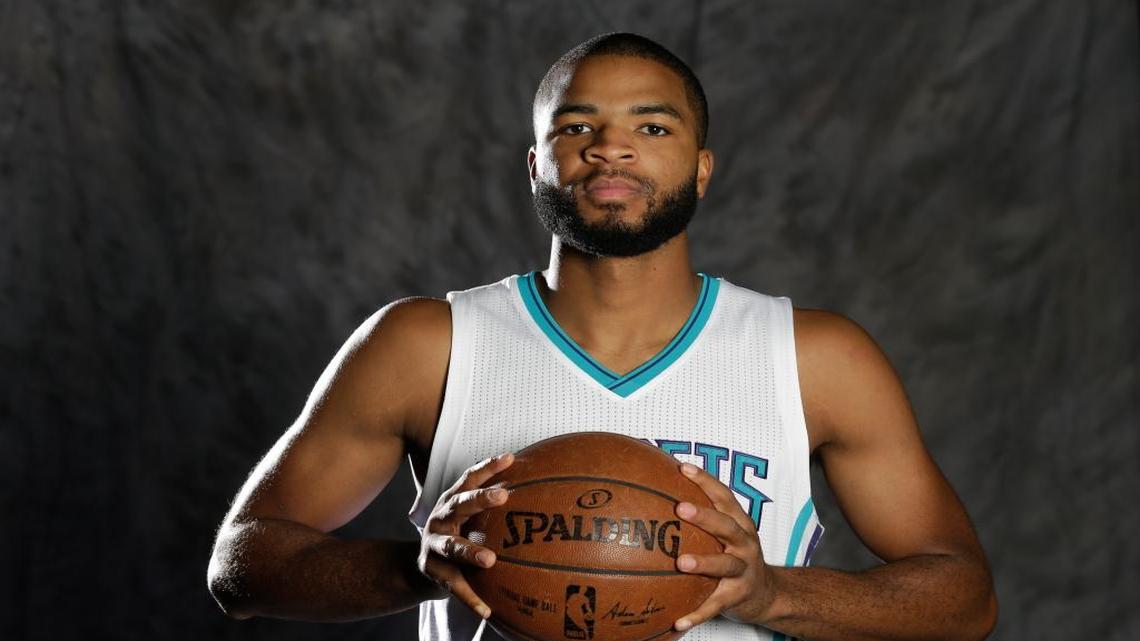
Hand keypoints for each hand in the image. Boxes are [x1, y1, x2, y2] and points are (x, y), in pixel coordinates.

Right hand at [417, 452, 512, 618]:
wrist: (417, 567)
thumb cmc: (456, 535)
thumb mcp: (468, 517)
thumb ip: (490, 505)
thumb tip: (538, 488)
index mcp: (451, 501)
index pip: (469, 479)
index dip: (487, 467)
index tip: (509, 458)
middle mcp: (440, 519)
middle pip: (458, 505)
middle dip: (479, 499)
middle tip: (503, 496)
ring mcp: (433, 545)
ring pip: (452, 547)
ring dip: (470, 552)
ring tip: (490, 559)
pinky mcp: (431, 571)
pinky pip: (454, 586)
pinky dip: (470, 598)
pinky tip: (487, 610)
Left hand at [672, 462, 776, 631]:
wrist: (768, 593)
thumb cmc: (736, 555)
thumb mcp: (727, 532)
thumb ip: (703, 515)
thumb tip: (658, 493)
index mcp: (739, 524)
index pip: (724, 497)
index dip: (705, 481)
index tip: (683, 468)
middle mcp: (744, 544)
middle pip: (726, 526)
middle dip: (705, 516)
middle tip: (680, 507)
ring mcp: (743, 571)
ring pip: (724, 565)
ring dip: (703, 563)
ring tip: (681, 562)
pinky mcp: (737, 596)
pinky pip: (715, 606)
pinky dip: (696, 614)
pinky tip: (677, 621)